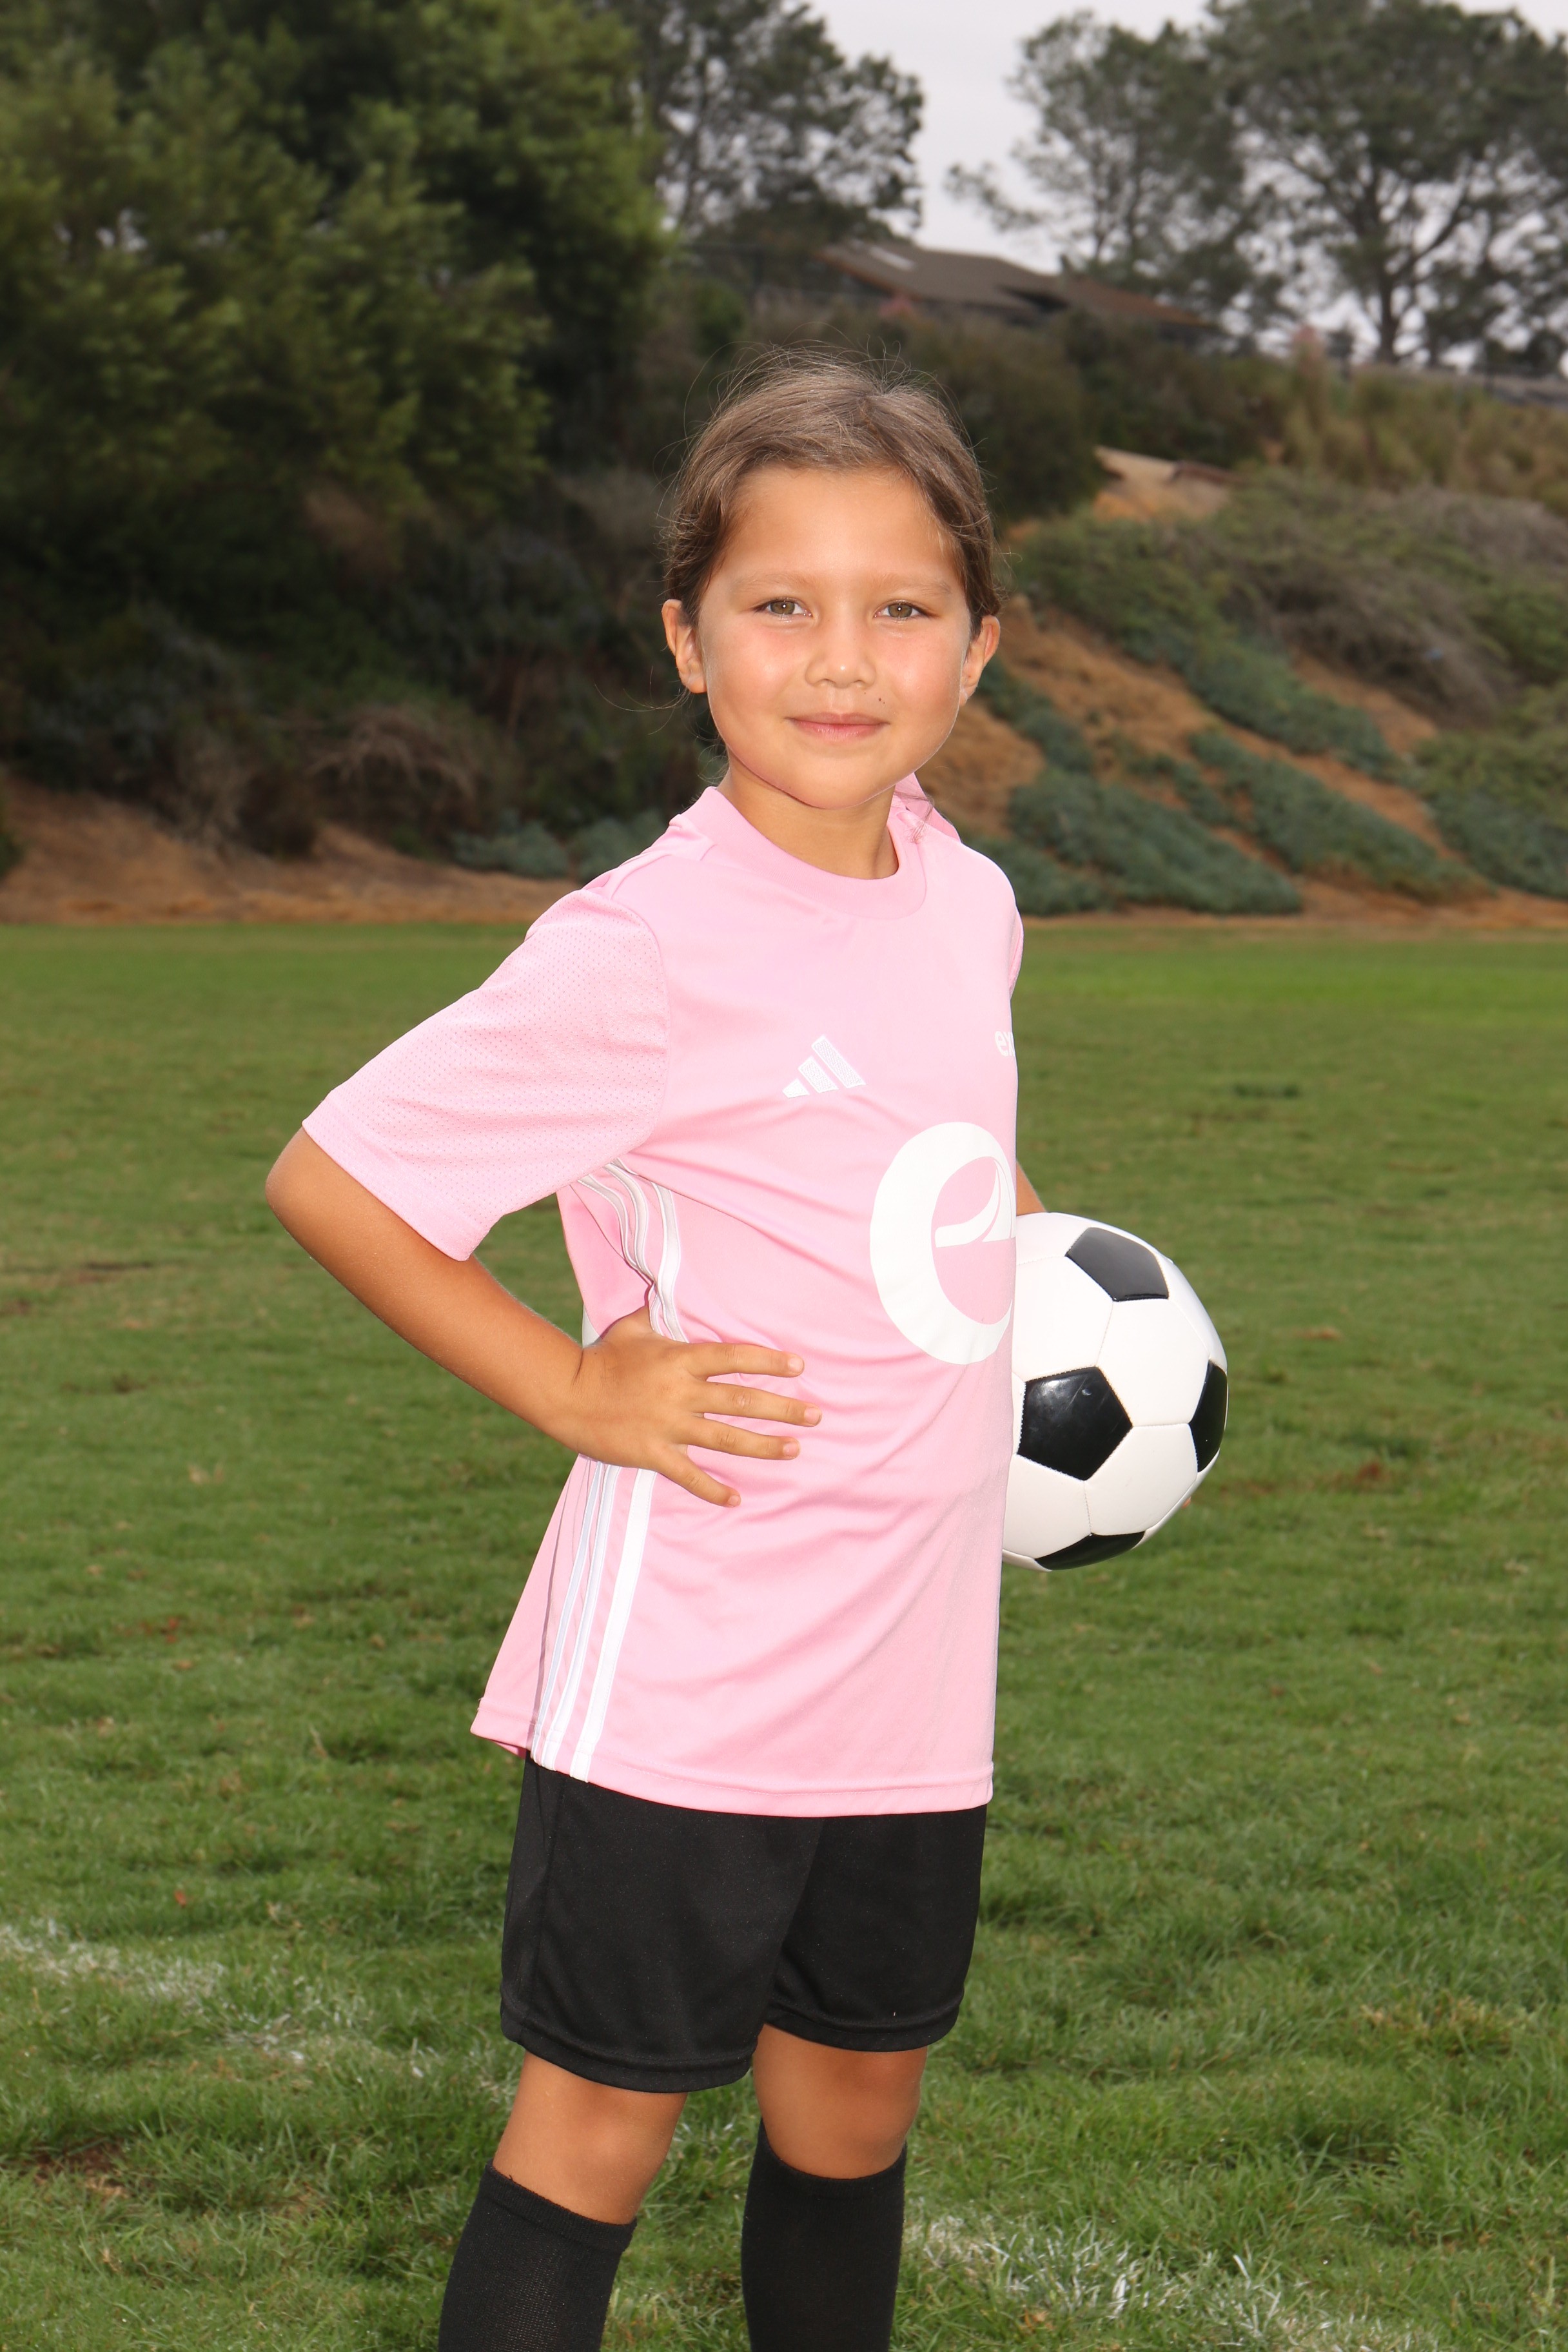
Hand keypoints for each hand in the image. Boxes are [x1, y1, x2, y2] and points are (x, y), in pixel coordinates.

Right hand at [560, 1308, 817, 1506]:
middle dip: (783, 1409)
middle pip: (742, 1401)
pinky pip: (688, 1475)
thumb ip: (657, 1310)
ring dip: (763, 1446)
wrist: (566, 1394)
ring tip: (793, 1449)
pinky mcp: (653, 1453)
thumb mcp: (632, 1327)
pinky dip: (712, 1489)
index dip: (768, 1360)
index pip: (734, 1358)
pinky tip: (736, 1499)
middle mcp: (681, 1393)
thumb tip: (669, 1283)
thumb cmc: (601, 1358)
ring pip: (726, 1439)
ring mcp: (668, 1426)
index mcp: (680, 1360)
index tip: (799, 1366)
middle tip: (815, 1416)